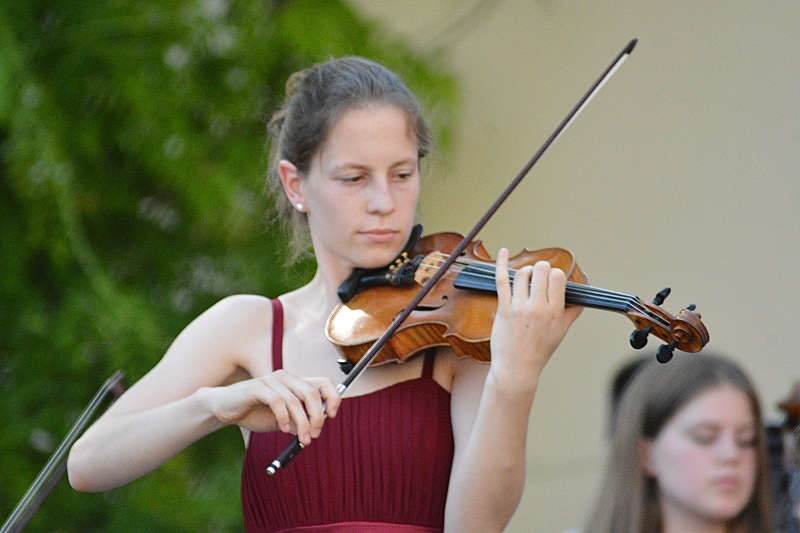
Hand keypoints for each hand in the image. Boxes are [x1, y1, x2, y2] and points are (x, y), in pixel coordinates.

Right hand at [202, 370, 340, 445]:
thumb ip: (299, 420)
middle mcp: (286, 377)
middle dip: (317, 417)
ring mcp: (272, 380)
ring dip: (302, 423)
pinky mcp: (258, 387)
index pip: (323, 383)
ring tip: (301, 439)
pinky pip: (277, 402)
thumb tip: (318, 427)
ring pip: (295, 401)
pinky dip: (284, 418)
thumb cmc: (256, 413)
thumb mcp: (283, 419)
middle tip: (315, 435)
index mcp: (295, 383)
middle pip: (312, 393)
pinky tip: (284, 429)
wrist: (226, 408)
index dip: (333, 397)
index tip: (333, 416)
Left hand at [489, 248, 581, 390]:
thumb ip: (572, 312)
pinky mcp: (503, 308)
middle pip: (542, 270)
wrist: (517, 367)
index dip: (555, 274)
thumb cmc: (539, 350)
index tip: (551, 280)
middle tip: (538, 278)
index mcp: (555, 311)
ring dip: (525, 271)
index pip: (558, 277)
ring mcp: (519, 307)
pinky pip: (502, 280)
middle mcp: (538, 307)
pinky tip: (503, 251)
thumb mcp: (561, 331)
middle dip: (541, 269)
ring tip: (526, 280)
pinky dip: (501, 263)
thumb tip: (581, 298)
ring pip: (523, 273)